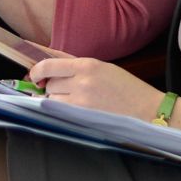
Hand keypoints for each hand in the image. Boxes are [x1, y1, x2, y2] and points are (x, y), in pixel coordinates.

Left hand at [29, 56, 162, 121]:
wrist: (147, 109)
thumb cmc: (126, 88)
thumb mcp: (102, 68)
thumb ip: (76, 66)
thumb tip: (50, 65)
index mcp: (87, 64)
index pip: (50, 63)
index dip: (37, 69)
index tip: (33, 73)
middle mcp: (82, 80)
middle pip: (50, 83)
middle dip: (51, 86)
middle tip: (63, 89)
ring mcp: (82, 101)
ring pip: (53, 99)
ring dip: (56, 100)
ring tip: (74, 100)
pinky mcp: (83, 117)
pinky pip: (61, 112)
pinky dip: (62, 111)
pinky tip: (74, 110)